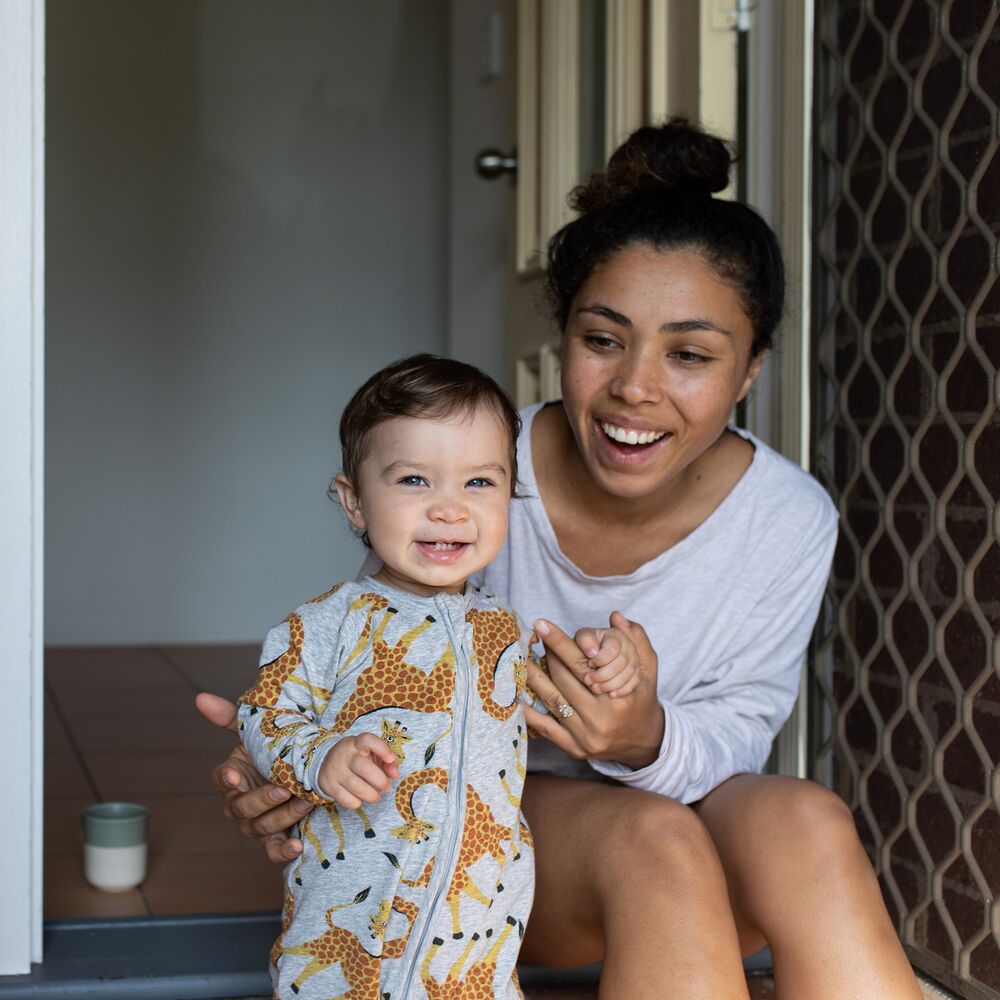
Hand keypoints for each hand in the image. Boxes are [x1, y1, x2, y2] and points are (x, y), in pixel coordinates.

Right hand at [195, 692, 312, 862]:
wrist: (300, 770)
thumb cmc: (273, 751)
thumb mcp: (255, 732)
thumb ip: (231, 716)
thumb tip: (200, 697)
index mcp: (231, 778)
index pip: (222, 779)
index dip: (227, 779)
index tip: (236, 775)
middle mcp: (239, 804)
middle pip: (243, 807)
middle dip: (264, 798)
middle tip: (285, 787)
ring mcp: (256, 824)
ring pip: (262, 827)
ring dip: (283, 816)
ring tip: (304, 803)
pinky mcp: (274, 839)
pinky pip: (274, 851)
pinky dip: (284, 851)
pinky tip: (297, 845)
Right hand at [318, 733, 399, 807]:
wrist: (328, 763)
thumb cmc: (358, 758)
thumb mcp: (372, 754)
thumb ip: (388, 761)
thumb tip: (395, 774)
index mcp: (356, 743)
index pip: (367, 740)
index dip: (381, 749)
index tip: (390, 759)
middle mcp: (344, 754)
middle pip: (364, 767)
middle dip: (380, 781)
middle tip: (386, 787)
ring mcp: (335, 769)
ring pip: (355, 786)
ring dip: (371, 795)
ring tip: (376, 796)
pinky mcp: (328, 785)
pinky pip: (345, 798)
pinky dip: (356, 803)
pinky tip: (360, 800)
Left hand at [524, 613, 663, 769]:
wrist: (645, 741)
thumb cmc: (642, 698)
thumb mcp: (648, 668)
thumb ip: (636, 639)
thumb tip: (615, 616)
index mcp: (617, 696)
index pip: (581, 663)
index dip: (560, 642)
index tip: (541, 625)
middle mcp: (601, 717)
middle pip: (563, 679)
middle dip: (546, 656)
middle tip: (532, 640)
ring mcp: (586, 735)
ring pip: (551, 699)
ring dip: (532, 678)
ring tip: (519, 660)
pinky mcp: (575, 748)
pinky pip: (546, 728)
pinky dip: (529, 712)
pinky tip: (516, 697)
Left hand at [574, 613, 640, 696]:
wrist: (594, 655)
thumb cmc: (588, 645)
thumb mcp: (583, 638)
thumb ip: (585, 640)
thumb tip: (592, 652)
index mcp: (616, 635)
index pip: (612, 650)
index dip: (600, 659)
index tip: (589, 664)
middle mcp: (628, 646)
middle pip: (621, 663)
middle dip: (603, 674)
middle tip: (588, 680)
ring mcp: (634, 661)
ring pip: (627, 675)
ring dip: (610, 684)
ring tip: (595, 689)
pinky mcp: (635, 673)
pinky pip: (633, 683)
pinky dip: (622, 690)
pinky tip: (611, 694)